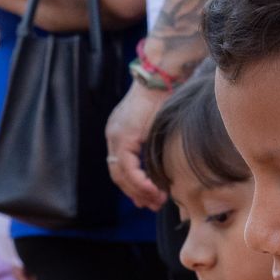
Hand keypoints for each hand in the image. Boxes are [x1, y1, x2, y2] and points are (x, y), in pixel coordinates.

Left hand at [105, 82, 169, 209]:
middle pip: (118, 175)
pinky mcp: (124, 135)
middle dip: (135, 193)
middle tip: (151, 205)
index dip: (133, 186)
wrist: (162, 75)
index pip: (120, 168)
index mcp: (119, 133)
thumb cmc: (166, 96)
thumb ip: (154, 146)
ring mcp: (116, 135)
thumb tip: (163, 168)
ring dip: (138, 190)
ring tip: (156, 201)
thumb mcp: (158, 126)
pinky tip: (152, 189)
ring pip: (120, 173)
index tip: (148, 198)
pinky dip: (138, 180)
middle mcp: (113, 135)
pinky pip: (127, 166)